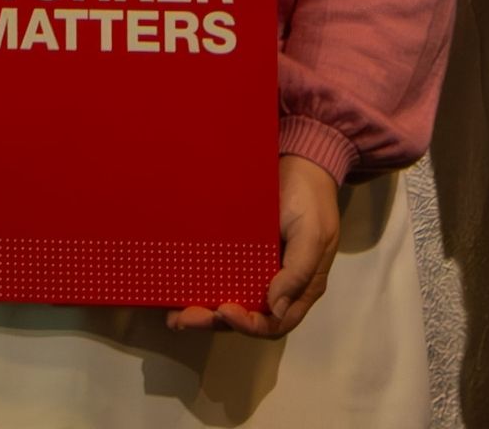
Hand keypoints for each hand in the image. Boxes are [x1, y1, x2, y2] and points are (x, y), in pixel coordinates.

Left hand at [177, 156, 341, 337]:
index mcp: (301, 289)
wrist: (301, 163)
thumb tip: (276, 309)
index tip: (224, 310)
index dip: (248, 325)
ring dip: (204, 311)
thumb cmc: (311, 201)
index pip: (274, 323)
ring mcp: (258, 270)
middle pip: (247, 317)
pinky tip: (180, 289)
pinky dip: (202, 287)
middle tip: (185, 318)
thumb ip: (297, 273)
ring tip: (175, 314)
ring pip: (231, 301)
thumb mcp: (312, 235)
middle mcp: (278, 286)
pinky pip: (222, 276)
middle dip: (215, 321)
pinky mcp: (242, 254)